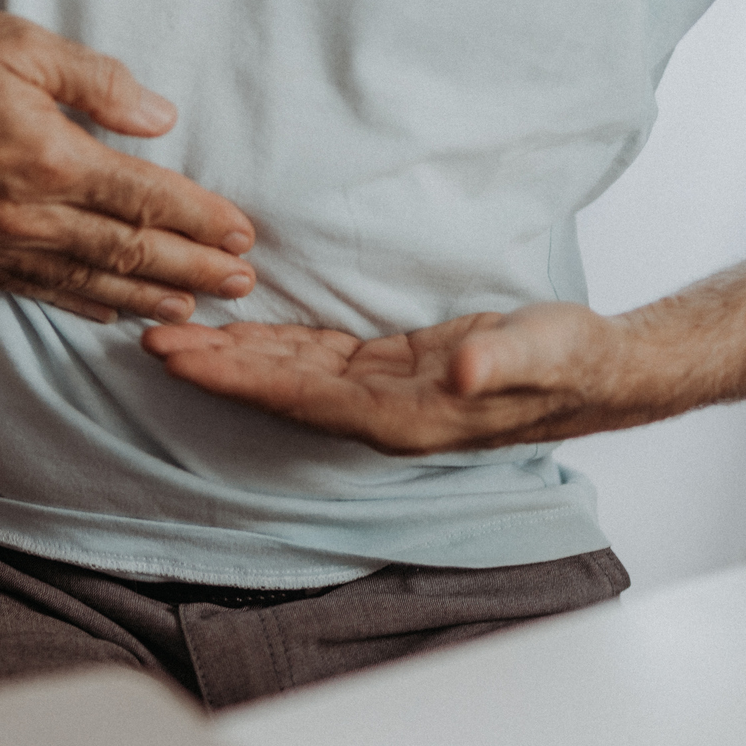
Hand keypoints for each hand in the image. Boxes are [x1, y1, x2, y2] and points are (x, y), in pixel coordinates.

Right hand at [0, 8, 257, 322]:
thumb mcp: (21, 42)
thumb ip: (96, 82)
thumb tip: (161, 118)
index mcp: (51, 155)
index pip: (146, 196)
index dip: (200, 219)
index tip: (244, 234)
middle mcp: (29, 211)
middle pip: (129, 248)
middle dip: (193, 267)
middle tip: (244, 284)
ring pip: (89, 279)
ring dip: (149, 295)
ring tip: (196, 306)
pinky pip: (36, 290)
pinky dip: (83, 303)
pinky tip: (115, 311)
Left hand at [143, 304, 654, 454]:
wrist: (599, 371)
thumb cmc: (573, 361)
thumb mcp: (544, 350)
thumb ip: (499, 359)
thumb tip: (461, 371)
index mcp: (403, 417)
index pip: (299, 396)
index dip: (236, 377)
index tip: (180, 356)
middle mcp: (380, 413)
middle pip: (276, 389)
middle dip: (212, 365)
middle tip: (146, 333)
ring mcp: (381, 394)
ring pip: (287, 375)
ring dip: (230, 355)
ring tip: (171, 328)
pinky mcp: (388, 369)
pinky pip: (313, 359)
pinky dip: (268, 344)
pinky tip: (233, 329)